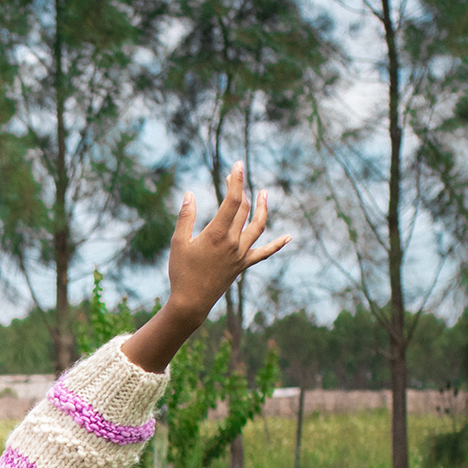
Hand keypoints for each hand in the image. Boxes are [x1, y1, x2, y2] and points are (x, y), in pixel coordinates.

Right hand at [167, 162, 286, 325]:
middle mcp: (233, 243)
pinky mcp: (243, 265)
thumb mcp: (178, 242)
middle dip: (239, 190)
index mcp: (217, 234)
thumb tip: (189, 194)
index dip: (236, 180)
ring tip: (264, 194)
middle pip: (243, 209)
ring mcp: (241, 254)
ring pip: (258, 226)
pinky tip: (289, 237)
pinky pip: (264, 253)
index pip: (232, 201)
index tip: (238, 164)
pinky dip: (277, 245)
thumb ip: (185, 217)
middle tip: (232, 177)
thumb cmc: (181, 272)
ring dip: (262, 209)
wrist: (191, 302)